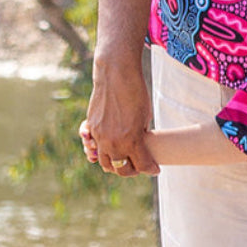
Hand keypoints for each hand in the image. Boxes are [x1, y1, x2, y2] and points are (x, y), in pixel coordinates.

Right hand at [83, 58, 159, 175]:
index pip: (142, 165)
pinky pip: (94, 148)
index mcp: (132, 140)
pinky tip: (110, 149)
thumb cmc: (136, 93)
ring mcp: (100, 136)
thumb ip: (141, 135)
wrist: (116, 75)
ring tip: (124, 162)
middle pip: (122, 169)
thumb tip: (140, 146)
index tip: (155, 169)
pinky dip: (101, 152)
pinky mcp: (91, 128)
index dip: (150, 169)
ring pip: (105, 163)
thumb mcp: (145, 116)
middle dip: (132, 171)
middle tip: (139, 168)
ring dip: (115, 166)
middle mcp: (114, 142)